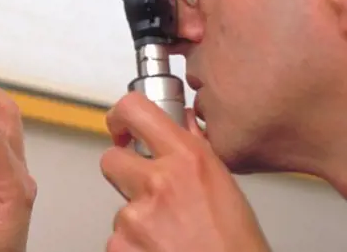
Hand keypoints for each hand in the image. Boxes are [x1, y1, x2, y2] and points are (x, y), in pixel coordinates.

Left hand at [100, 92, 270, 251]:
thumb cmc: (237, 248)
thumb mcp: (224, 186)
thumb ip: (195, 150)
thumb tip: (181, 123)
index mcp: (188, 160)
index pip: (134, 110)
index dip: (119, 116)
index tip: (120, 125)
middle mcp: (159, 181)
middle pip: (111, 159)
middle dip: (124, 173)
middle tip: (148, 193)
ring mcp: (136, 216)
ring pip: (119, 206)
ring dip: (137, 219)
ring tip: (170, 236)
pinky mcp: (120, 245)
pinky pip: (117, 238)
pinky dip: (133, 246)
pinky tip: (160, 251)